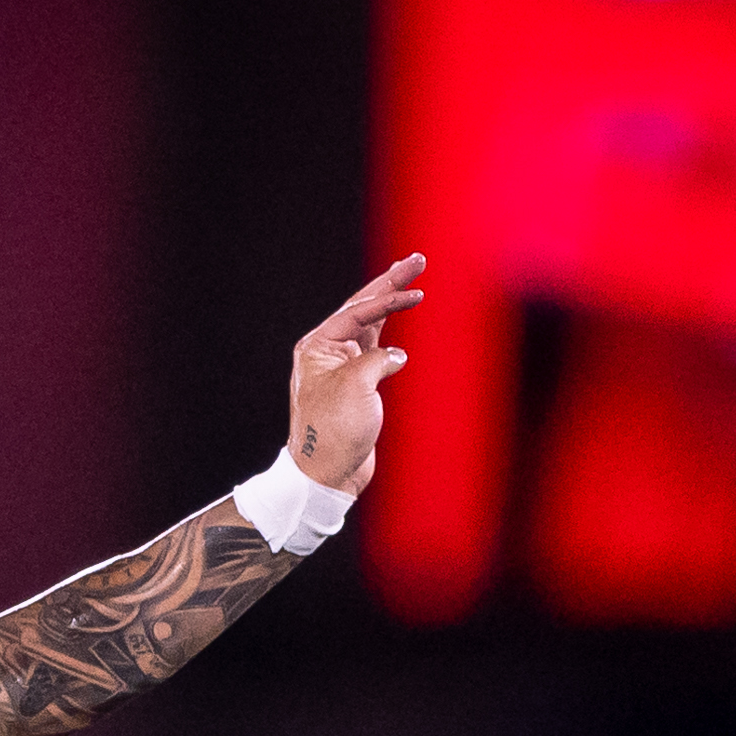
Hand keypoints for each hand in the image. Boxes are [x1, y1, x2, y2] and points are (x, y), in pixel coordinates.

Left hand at [285, 253, 423, 499]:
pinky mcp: (356, 385)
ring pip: (370, 326)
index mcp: (318, 347)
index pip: (358, 310)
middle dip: (390, 284)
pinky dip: (390, 333)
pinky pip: (375, 349)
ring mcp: (341, 368)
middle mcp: (326, 352)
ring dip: (391, 303)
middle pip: (363, 308)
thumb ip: (377, 360)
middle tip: (416, 260)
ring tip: (412, 278)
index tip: (418, 289)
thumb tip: (396, 356)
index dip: (389, 297)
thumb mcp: (356, 387)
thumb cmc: (333, 433)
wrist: (327, 476)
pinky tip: (402, 317)